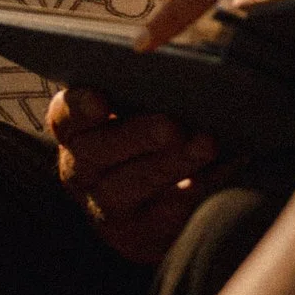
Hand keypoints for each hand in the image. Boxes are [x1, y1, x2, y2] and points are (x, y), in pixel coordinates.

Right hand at [48, 85, 232, 264]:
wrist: (144, 205)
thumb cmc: (142, 134)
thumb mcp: (131, 109)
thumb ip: (141, 88)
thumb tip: (178, 57)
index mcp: (74, 131)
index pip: (66, 116)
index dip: (81, 108)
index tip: (102, 100)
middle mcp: (81, 171)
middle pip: (100, 152)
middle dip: (138, 137)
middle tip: (172, 126)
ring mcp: (108, 207)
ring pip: (136, 186)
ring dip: (173, 165)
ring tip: (206, 145)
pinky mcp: (140, 236)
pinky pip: (171, 212)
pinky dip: (203, 185)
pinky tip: (229, 163)